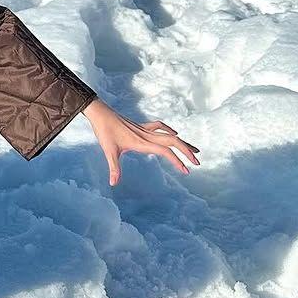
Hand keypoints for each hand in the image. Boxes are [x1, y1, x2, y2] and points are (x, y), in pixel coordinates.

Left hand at [84, 98, 199, 185]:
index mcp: (142, 142)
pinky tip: (175, 133)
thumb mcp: (108, 151)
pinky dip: (169, 130)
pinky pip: (159, 127)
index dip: (177, 161)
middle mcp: (147, 135)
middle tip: (197, 163)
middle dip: (187, 152)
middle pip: (173, 142)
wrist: (100, 113)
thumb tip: (113, 183)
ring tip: (195, 150)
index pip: (165, 151)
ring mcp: (145, 130)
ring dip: (182, 142)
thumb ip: (114, 168)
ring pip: (169, 135)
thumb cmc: (104, 132)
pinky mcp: (140, 126)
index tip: (186, 171)